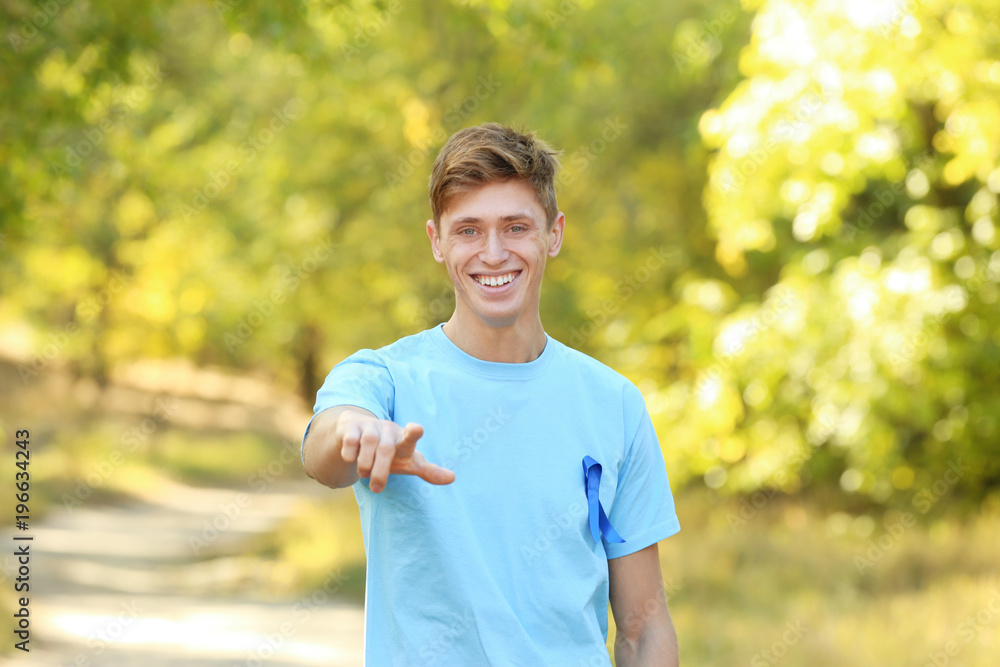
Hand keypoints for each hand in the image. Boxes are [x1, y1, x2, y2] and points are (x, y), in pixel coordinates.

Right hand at [337, 413, 454, 492]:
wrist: (357, 432)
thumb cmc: (389, 452)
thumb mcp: (407, 461)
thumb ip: (428, 470)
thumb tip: (452, 478)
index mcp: (403, 439)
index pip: (410, 436)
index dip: (413, 433)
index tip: (417, 429)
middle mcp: (387, 430)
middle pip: (386, 448)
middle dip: (381, 471)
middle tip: (377, 489)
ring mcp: (369, 427)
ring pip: (368, 443)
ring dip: (365, 464)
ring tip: (364, 475)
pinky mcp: (351, 428)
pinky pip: (350, 441)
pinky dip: (350, 454)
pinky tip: (350, 459)